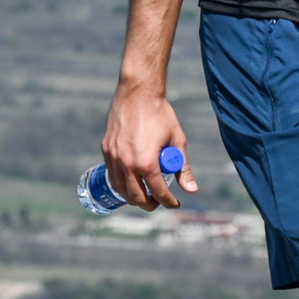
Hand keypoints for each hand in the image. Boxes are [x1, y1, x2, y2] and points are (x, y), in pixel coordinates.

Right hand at [102, 85, 197, 210]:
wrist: (137, 93)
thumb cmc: (160, 114)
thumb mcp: (177, 140)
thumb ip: (183, 167)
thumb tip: (191, 189)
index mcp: (147, 162)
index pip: (158, 191)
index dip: (169, 201)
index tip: (175, 203)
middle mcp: (127, 163)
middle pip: (137, 196)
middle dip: (149, 204)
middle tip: (158, 203)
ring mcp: (114, 157)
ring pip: (121, 189)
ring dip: (133, 197)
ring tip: (143, 196)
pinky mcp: (106, 150)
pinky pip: (112, 175)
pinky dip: (120, 184)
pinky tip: (129, 183)